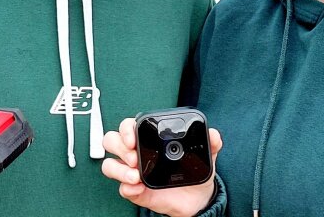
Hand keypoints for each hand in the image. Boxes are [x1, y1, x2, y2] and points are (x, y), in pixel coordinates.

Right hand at [101, 117, 221, 216]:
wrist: (198, 198)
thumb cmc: (194, 171)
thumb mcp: (205, 155)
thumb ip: (211, 142)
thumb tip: (214, 134)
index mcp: (149, 139)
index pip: (129, 126)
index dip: (126, 128)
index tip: (133, 138)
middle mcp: (136, 153)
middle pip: (111, 141)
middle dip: (119, 146)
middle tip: (133, 157)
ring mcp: (133, 173)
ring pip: (110, 165)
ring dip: (118, 169)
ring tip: (135, 175)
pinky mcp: (136, 192)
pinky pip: (122, 189)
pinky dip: (127, 188)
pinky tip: (138, 188)